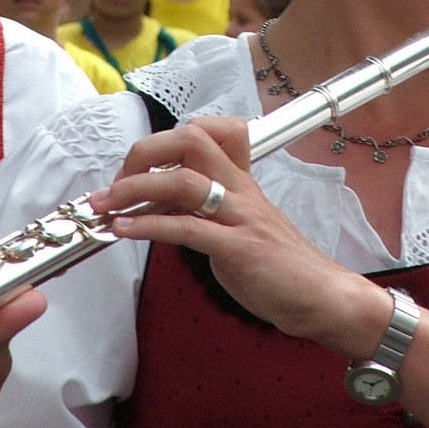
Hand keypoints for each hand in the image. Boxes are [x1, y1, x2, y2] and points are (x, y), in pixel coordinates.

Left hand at [91, 117, 388, 357]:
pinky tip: (124, 230)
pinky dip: (148, 226)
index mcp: (241, 182)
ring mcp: (241, 216)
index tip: (138, 166)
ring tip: (106, 206)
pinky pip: (188, 228)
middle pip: (191, 139)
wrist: (322, 298)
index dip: (169, 138)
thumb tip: (160, 206)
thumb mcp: (239, 228)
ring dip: (135, 189)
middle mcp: (241, 190)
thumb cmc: (280, 269)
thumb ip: (205, 212)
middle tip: (116, 181)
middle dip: (144, 152)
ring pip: (184, 180)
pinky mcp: (239, 248)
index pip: (212, 130)